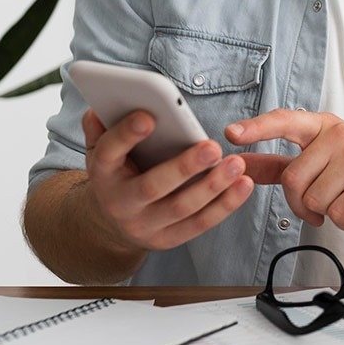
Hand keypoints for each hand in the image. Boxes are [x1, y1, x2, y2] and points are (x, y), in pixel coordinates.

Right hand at [82, 108, 253, 250]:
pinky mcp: (167, 239)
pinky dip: (224, 205)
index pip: (110, 151)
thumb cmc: (115, 170)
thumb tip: (101, 105)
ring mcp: (144, 225)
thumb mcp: (100, 147)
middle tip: (212, 146)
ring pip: (181, 207)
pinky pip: (199, 224)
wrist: (110, 222)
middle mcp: (120, 202)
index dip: (126, 134)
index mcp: (102, 172)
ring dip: (212, 186)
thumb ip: (101, 125)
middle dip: (184, 167)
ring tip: (236, 164)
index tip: (148, 116)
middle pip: (152, 186)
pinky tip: (243, 185)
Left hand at [225, 110, 343, 232]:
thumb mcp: (321, 162)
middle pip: (294, 180)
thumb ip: (279, 165)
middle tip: (325, 201)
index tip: (231, 133)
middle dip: (302, 204)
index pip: (285, 121)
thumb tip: (242, 164)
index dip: (257, 128)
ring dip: (327, 213)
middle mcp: (340, 134)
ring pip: (314, 201)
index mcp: (323, 126)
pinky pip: (338, 215)